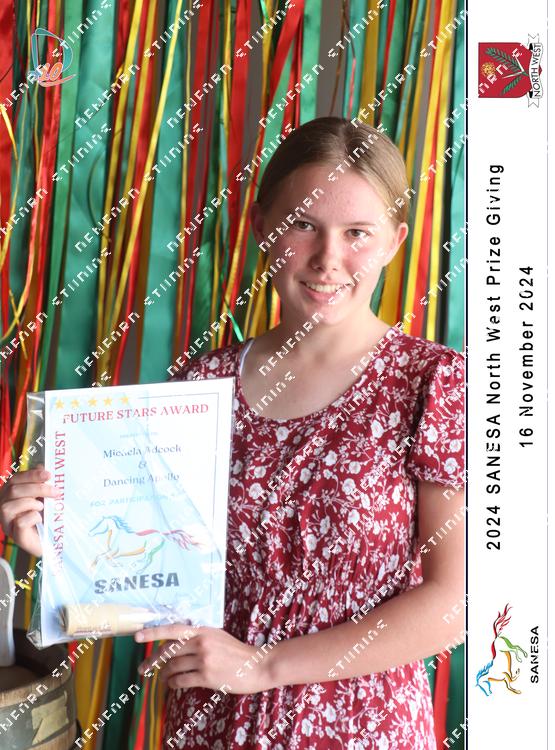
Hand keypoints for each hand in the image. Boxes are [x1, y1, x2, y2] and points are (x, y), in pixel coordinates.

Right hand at [0, 467, 59, 556]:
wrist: (54, 542)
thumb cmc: (48, 518)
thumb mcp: (46, 497)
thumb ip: (42, 483)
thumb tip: (43, 466)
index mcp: (11, 496)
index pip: (14, 480)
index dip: (30, 474)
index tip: (48, 474)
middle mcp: (5, 508)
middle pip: (12, 491)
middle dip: (36, 488)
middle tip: (55, 492)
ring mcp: (8, 523)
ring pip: (8, 507)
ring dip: (30, 503)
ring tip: (43, 507)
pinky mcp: (16, 537)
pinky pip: (18, 523)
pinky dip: (31, 517)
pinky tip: (39, 518)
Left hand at [135, 624, 274, 693]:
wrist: (257, 665)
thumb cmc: (237, 652)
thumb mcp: (218, 636)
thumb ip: (199, 636)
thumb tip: (177, 641)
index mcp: (203, 630)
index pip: (173, 629)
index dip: (153, 632)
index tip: (137, 636)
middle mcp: (201, 642)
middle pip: (168, 651)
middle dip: (152, 660)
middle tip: (142, 669)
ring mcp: (204, 660)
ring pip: (173, 667)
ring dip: (164, 674)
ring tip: (163, 678)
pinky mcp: (206, 676)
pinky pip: (181, 681)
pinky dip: (173, 684)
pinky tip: (172, 685)